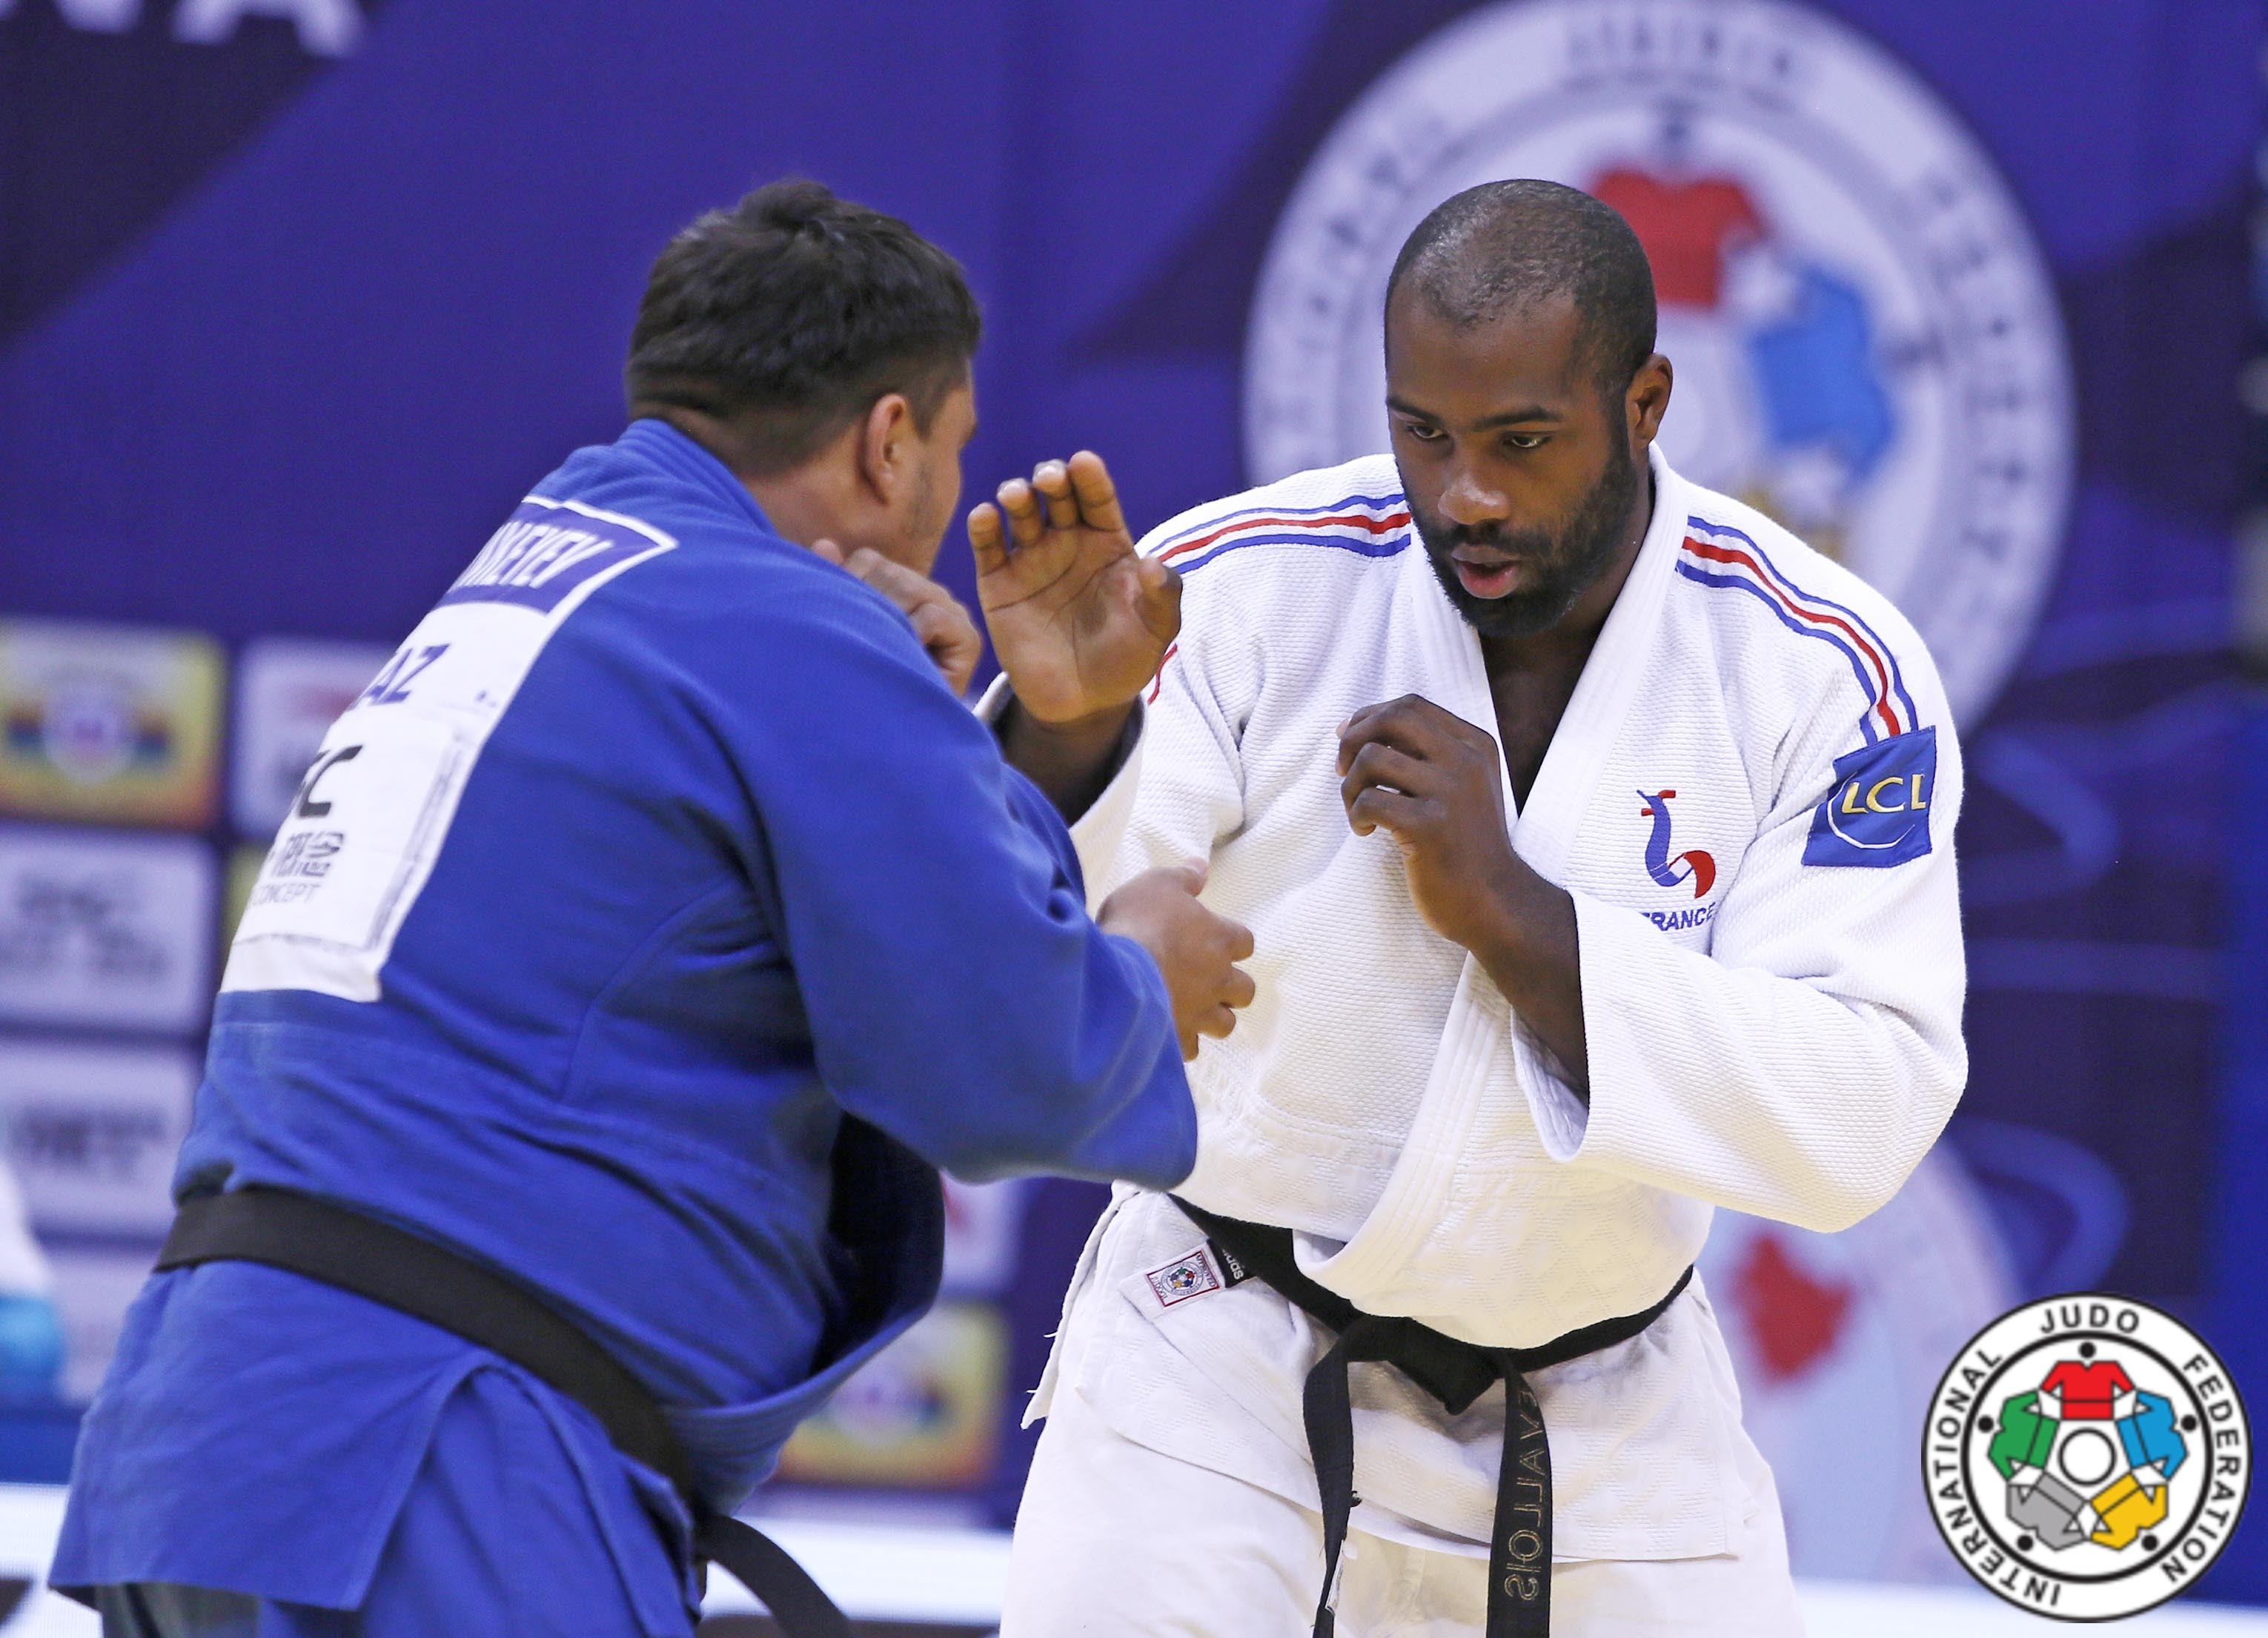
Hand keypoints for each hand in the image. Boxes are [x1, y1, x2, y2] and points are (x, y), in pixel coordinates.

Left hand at [813, 540, 982, 695]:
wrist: (902, 736)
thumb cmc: (871, 683)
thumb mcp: (851, 630)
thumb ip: (840, 587)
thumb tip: (823, 544)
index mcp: (900, 586)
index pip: (870, 561)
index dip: (848, 580)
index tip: (833, 613)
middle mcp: (928, 593)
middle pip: (889, 572)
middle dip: (867, 601)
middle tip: (853, 636)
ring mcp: (952, 612)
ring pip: (910, 588)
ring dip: (888, 618)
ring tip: (875, 648)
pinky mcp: (968, 637)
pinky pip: (934, 615)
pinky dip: (913, 632)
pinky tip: (901, 653)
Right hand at [968, 452, 1180, 725]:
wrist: (1084, 704)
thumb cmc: (1126, 659)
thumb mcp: (1157, 630)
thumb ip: (1162, 595)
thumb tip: (1155, 563)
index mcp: (1107, 544)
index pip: (1098, 500)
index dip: (1092, 479)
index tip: (1084, 463)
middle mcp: (1067, 543)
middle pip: (1057, 498)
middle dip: (1052, 480)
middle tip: (1050, 478)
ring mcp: (1031, 561)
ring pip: (1020, 515)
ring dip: (1016, 496)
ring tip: (1017, 496)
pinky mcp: (998, 585)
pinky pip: (988, 548)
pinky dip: (983, 528)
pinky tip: (986, 516)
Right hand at [1097, 861, 1256, 1059]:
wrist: (1115, 973)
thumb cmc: (1138, 922)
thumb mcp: (1157, 884)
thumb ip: (1183, 876)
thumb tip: (1202, 866)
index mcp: (1220, 939)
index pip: (1246, 942)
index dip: (1233, 942)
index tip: (1217, 941)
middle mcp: (1218, 979)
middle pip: (1245, 990)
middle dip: (1231, 988)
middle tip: (1208, 982)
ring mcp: (1200, 1012)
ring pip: (1225, 1024)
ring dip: (1212, 1018)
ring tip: (1192, 1011)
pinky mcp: (1178, 1038)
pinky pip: (1190, 1049)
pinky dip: (1181, 1043)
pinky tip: (1166, 1035)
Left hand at [1339, 696, 1589, 1091]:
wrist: (1495, 902)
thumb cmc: (1465, 846)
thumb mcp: (1460, 787)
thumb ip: (1423, 755)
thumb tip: (1354, 726)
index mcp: (1476, 745)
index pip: (1411, 705)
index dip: (1370, 716)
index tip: (1349, 742)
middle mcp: (1467, 761)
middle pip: (1392, 718)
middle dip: (1354, 738)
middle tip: (1342, 770)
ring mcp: (1451, 793)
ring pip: (1372, 758)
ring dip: (1349, 784)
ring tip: (1357, 811)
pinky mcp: (1430, 827)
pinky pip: (1370, 800)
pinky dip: (1355, 814)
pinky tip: (1366, 832)